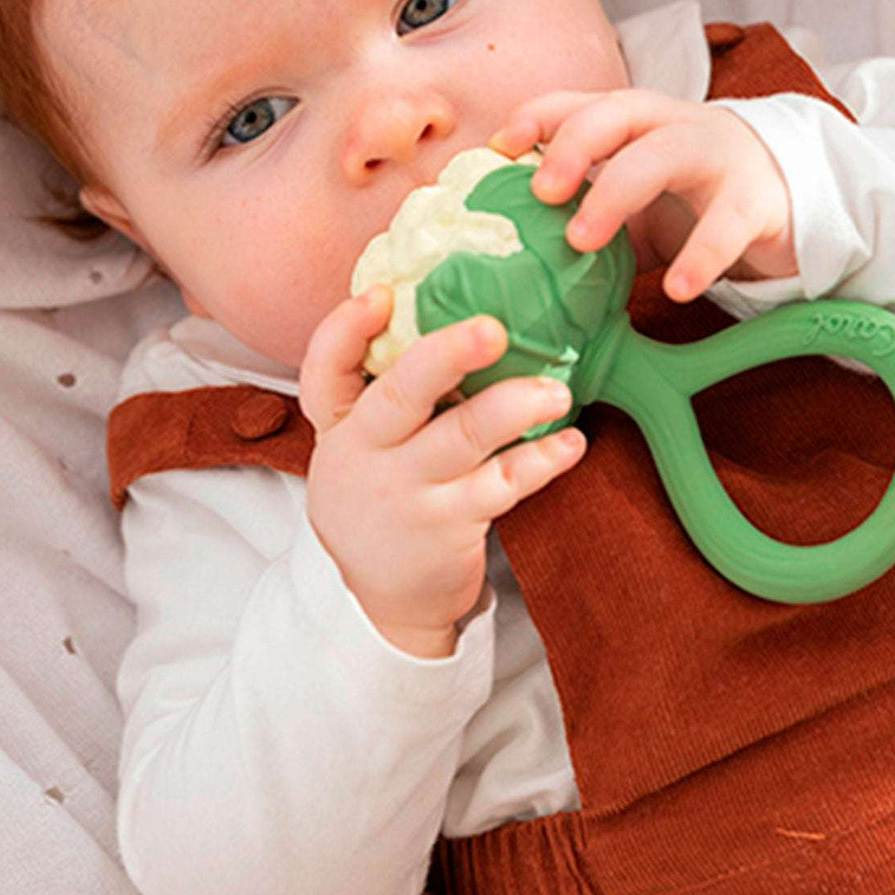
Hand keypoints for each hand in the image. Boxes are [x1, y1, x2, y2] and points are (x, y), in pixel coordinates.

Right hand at [299, 285, 586, 658]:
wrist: (381, 599)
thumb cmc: (383, 498)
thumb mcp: (362, 448)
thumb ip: (386, 392)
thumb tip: (452, 313)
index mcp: (341, 426)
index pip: (324, 371)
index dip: (345, 329)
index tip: (382, 295)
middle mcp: (366, 456)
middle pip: (398, 397)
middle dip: (444, 357)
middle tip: (492, 328)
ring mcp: (408, 493)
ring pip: (460, 440)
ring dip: (511, 408)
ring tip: (557, 391)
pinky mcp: (449, 526)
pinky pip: (501, 487)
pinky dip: (540, 461)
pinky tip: (570, 443)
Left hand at [489, 88, 795, 301]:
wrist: (792, 206)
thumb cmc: (694, 204)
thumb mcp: (633, 202)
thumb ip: (584, 214)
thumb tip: (511, 254)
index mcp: (639, 124)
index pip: (583, 103)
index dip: (538, 116)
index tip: (498, 148)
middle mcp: (676, 126)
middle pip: (620, 111)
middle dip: (572, 144)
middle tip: (540, 192)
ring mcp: (721, 157)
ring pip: (666, 154)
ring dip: (617, 192)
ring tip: (581, 241)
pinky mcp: (760, 200)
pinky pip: (728, 223)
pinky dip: (701, 255)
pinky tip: (676, 289)